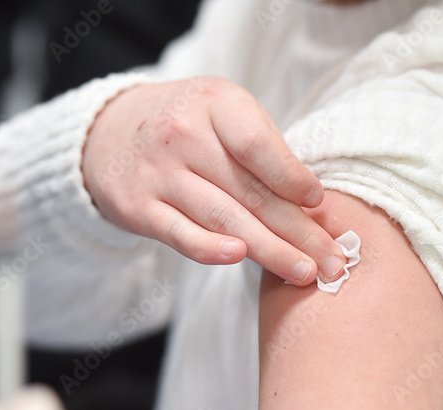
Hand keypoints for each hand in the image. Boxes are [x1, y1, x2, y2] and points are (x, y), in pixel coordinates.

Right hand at [82, 76, 346, 285]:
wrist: (108, 132)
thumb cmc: (187, 125)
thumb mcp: (223, 112)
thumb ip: (262, 147)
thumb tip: (313, 204)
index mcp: (215, 103)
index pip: (259, 146)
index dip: (293, 179)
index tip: (321, 206)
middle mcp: (183, 135)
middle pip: (250, 192)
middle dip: (298, 231)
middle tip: (334, 260)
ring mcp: (159, 173)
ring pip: (224, 219)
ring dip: (270, 251)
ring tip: (305, 273)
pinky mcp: (139, 208)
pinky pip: (181, 234)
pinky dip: (211, 249)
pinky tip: (240, 260)